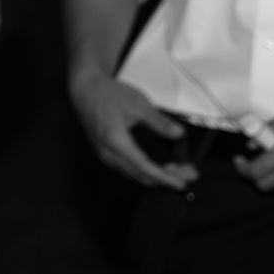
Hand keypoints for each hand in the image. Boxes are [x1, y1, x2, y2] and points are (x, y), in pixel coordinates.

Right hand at [68, 69, 196, 189]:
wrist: (86, 90)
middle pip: (141, 175)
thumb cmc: (107, 94)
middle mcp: (108, 153)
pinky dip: (145, 171)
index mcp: (115, 142)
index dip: (165, 178)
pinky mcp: (106, 153)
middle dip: (166, 178)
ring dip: (156, 176)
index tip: (181, 183)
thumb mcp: (138, 104)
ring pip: (134, 174)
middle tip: (187, 175)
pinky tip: (158, 166)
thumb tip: (177, 134)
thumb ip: (159, 122)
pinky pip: (128, 169)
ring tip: (177, 171)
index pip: (144, 167)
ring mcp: (105, 155)